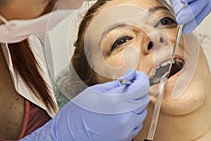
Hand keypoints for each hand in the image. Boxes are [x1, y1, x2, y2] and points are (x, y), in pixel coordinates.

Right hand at [21, 69, 148, 140]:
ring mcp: (126, 130)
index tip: (137, 75)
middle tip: (127, 85)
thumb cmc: (76, 114)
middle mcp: (126, 118)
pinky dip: (131, 117)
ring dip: (134, 104)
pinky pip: (136, 124)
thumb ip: (117, 84)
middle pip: (144, 99)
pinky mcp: (125, 138)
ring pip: (141, 112)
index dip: (141, 78)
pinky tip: (118, 113)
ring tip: (119, 102)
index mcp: (118, 103)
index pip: (142, 87)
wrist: (66, 136)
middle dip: (138, 90)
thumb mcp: (95, 91)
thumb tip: (131, 76)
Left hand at [143, 0, 210, 33]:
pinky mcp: (201, 1)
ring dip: (195, 18)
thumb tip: (181, 15)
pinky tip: (186, 27)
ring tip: (184, 28)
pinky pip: (200, 12)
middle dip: (193, 10)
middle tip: (181, 20)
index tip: (183, 0)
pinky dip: (194, 20)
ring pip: (205, 7)